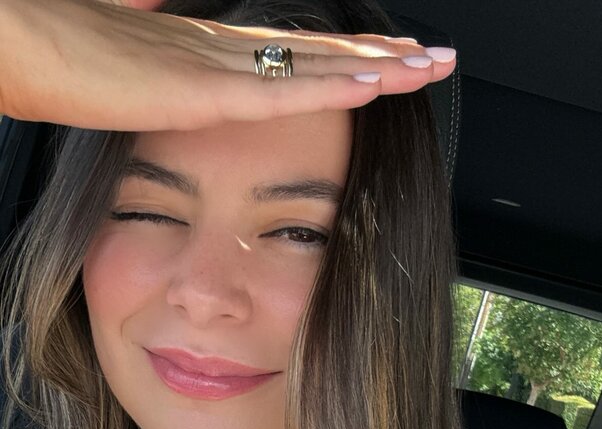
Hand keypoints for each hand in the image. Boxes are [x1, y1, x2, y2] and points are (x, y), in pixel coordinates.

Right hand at [0, 0, 455, 130]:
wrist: (23, 45)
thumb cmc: (61, 59)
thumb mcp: (125, 68)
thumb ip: (158, 63)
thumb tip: (168, 52)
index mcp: (205, 51)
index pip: (294, 53)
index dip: (346, 57)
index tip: (392, 61)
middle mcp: (222, 50)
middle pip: (318, 51)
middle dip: (382, 56)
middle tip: (437, 57)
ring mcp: (214, 65)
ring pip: (314, 64)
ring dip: (377, 68)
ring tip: (430, 67)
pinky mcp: (201, 89)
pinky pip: (280, 89)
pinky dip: (331, 86)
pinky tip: (375, 86)